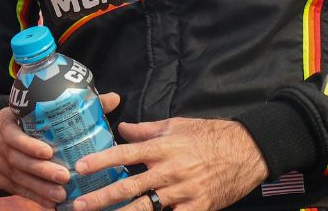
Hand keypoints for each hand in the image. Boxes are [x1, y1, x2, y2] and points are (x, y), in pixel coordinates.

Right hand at [0, 92, 122, 208]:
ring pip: (16, 177)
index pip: (12, 132)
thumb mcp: (48, 108)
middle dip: (41, 171)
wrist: (5, 133)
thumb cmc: (34, 118)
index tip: (50, 152)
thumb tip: (114, 98)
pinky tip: (51, 203)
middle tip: (64, 178)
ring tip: (62, 194)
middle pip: (16, 159)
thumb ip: (78, 103)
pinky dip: (34, 196)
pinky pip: (15, 189)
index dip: (29, 144)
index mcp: (5, 118)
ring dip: (40, 188)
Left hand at [70, 117, 268, 210]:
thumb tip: (122, 128)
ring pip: (147, 208)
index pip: (126, 153)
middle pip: (130, 186)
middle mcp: (170, 171)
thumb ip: (146, 130)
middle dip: (102, 197)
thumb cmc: (210, 135)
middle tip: (79, 204)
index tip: (81, 167)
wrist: (247, 150)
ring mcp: (184, 192)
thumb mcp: (177, 125)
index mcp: (163, 148)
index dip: (102, 160)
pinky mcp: (197, 208)